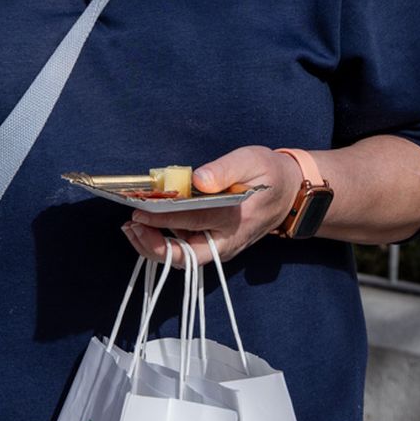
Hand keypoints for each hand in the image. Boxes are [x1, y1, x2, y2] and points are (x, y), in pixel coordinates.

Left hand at [121, 146, 306, 265]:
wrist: (288, 194)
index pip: (196, 221)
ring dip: (154, 247)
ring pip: (183, 260)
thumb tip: (198, 179)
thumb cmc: (268, 174)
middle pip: (186, 258)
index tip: (140, 210)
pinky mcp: (214, 248)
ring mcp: (220, 248)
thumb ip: (226, 169)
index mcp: (237, 218)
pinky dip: (163, 243)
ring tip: (131, 226)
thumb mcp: (252, 160)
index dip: (165, 219)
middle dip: (154, 246)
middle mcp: (227, 241)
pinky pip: (185, 252)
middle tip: (131, 225)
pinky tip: (144, 227)